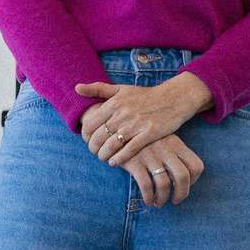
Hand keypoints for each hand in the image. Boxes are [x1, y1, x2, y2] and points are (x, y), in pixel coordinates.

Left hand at [74, 72, 210, 167]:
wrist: (173, 98)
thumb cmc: (144, 95)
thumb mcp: (121, 89)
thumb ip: (98, 89)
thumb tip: (76, 88)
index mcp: (115, 102)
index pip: (91, 122)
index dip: (85, 134)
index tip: (86, 140)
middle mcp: (124, 113)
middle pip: (99, 135)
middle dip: (93, 146)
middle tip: (93, 151)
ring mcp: (137, 123)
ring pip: (112, 144)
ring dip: (103, 154)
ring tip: (102, 157)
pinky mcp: (149, 133)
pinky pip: (130, 149)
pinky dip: (119, 158)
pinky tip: (114, 162)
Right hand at [128, 137, 204, 205]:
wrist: (118, 133)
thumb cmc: (144, 141)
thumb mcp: (163, 140)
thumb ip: (174, 154)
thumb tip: (183, 178)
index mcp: (176, 144)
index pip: (196, 165)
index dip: (194, 180)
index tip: (185, 185)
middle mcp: (166, 149)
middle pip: (182, 177)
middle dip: (181, 193)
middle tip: (175, 200)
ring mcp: (150, 156)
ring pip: (164, 184)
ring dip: (162, 198)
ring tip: (158, 202)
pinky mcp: (135, 162)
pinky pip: (146, 186)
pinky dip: (149, 197)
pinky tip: (147, 200)